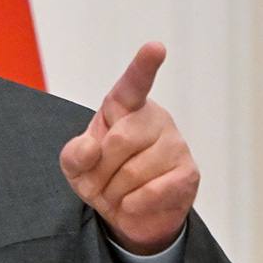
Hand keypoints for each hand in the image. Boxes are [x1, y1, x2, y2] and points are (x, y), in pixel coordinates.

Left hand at [59, 42, 198, 254]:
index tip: (155, 48)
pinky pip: (152, 191)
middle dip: (100, 171)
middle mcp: (155, 119)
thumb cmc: (104, 177)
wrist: (130, 214)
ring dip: (115, 193)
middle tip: (100, 182)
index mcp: (126, 107)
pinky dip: (133, 205)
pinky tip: (134, 203)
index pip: (133, 84)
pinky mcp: (188, 173)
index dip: (143, 66)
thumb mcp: (77, 166)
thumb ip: (74, 154)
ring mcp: (176, 145)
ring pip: (133, 172)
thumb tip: (90, 149)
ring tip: (119, 193)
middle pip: (119, 141)